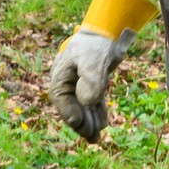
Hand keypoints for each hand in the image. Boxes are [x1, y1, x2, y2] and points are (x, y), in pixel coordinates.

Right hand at [46, 0, 158, 142]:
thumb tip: (87, 102)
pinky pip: (92, 101)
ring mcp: (78, 82)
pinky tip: (102, 123)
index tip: (84, 128)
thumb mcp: (93, 62)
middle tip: (93, 138)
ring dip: (90, 122)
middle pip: (72, 108)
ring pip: (82, 107)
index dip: (74, 117)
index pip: (63, 103)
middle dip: (82, 124)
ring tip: (97, 137)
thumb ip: (90, 82)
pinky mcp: (91, 81)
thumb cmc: (97, 44)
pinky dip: (96, 112)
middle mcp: (67, 81)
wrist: (108, 29)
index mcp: (60, 77)